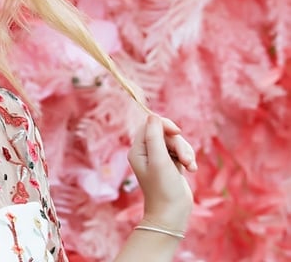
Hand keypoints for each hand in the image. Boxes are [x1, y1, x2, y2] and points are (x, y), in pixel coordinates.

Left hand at [128, 115, 195, 231]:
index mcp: (138, 150)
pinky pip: (181, 152)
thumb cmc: (163, 188)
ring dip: (186, 152)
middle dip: (179, 144)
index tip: (177, 132)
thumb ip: (155, 137)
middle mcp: (146, 153)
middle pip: (165, 134)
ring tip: (190, 167)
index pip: (149, 125)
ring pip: (175, 143)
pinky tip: (192, 170)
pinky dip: (189, 159)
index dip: (164, 125)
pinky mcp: (171, 165)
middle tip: (186, 159)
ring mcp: (159, 159)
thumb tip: (152, 116)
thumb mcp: (159, 160)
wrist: (172, 214)